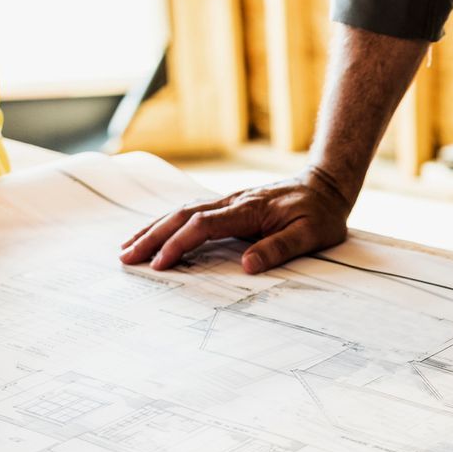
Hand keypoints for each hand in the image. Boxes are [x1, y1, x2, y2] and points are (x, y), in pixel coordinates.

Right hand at [118, 167, 354, 272]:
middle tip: (126, 257)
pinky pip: (190, 212)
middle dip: (152, 236)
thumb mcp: (311, 235)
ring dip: (153, 229)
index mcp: (249, 210)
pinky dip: (167, 223)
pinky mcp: (228, 205)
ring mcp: (228, 201)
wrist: (326, 185)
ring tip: (127, 247)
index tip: (160, 263)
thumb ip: (279, 248)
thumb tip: (247, 266)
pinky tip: (154, 233)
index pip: (204, 225)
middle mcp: (232, 202)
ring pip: (181, 211)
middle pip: (182, 216)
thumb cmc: (322, 214)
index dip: (180, 243)